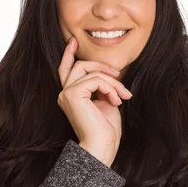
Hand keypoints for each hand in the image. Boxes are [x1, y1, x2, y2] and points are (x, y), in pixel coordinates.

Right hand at [57, 35, 132, 167]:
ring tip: (123, 96)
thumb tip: (107, 72)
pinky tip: (116, 101)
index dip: (68, 54)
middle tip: (119, 74)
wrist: (102, 146)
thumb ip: (101, 86)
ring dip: (112, 82)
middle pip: (80, 65)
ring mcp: (66, 93)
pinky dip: (111, 88)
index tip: (73, 40)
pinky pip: (96, 79)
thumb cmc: (106, 130)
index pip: (66, 69)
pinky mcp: (73, 94)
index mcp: (70, 96)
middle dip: (102, 66)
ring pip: (92, 72)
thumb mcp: (105, 102)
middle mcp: (64, 94)